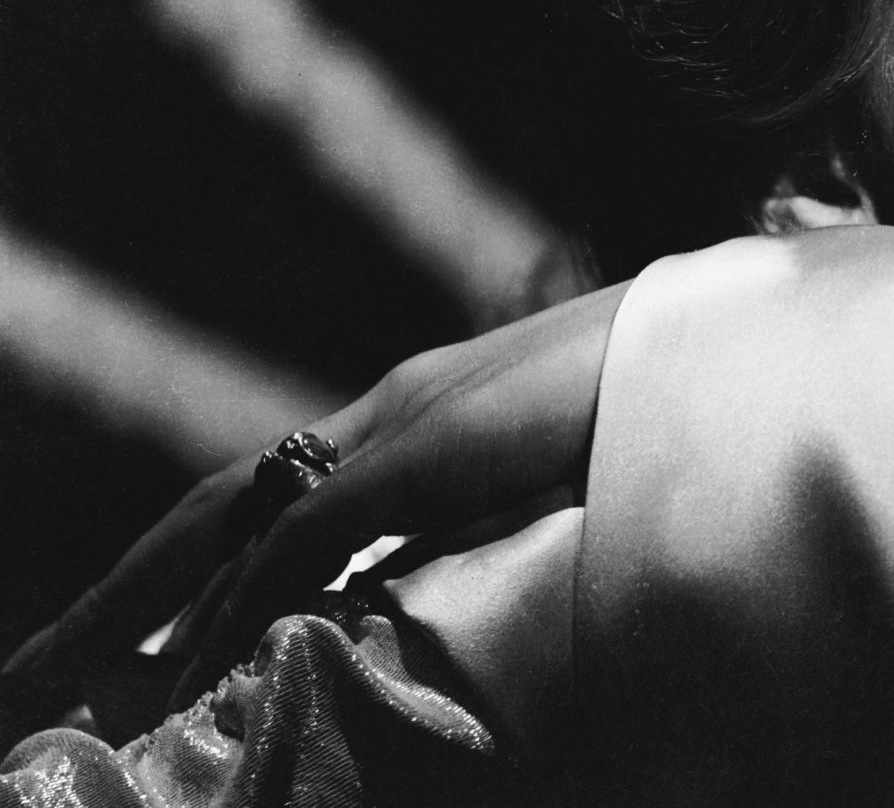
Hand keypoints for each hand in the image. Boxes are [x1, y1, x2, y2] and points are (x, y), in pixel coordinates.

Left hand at [5, 278, 628, 710]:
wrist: (713, 337)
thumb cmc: (670, 392)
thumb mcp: (576, 454)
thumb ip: (519, 495)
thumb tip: (491, 554)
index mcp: (425, 404)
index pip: (286, 481)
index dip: (215, 550)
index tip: (168, 616)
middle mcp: (393, 404)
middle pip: (228, 495)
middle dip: (144, 576)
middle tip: (73, 653)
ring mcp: (403, 423)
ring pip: (241, 513)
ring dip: (161, 591)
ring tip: (95, 663)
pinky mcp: (424, 454)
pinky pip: (304, 537)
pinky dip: (242, 595)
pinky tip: (201, 650)